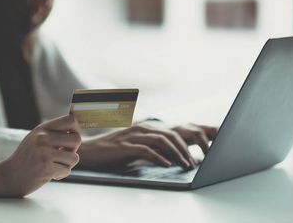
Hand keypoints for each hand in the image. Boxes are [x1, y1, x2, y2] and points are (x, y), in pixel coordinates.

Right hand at [0, 115, 81, 196]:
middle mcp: (43, 137)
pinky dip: (60, 174)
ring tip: (54, 166)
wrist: (9, 176)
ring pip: (74, 157)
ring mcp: (44, 152)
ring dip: (66, 165)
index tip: (71, 139)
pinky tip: (49, 174)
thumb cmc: (25, 158)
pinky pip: (67, 170)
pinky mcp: (46, 167)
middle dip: (73, 150)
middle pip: (76, 139)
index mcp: (42, 128)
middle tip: (63, 155)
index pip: (70, 120)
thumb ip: (52, 133)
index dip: (76, 129)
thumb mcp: (35, 138)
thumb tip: (76, 130)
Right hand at [77, 122, 216, 169]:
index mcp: (146, 127)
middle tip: (197, 161)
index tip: (203, 147)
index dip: (189, 138)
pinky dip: (159, 157)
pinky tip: (167, 165)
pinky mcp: (125, 146)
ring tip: (186, 165)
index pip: (173, 130)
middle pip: (171, 134)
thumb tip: (174, 156)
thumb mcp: (136, 147)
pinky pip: (146, 150)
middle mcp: (141, 128)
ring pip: (161, 141)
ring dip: (176, 154)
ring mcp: (132, 136)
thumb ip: (153, 147)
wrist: (88, 152)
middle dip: (187, 147)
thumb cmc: (113, 152)